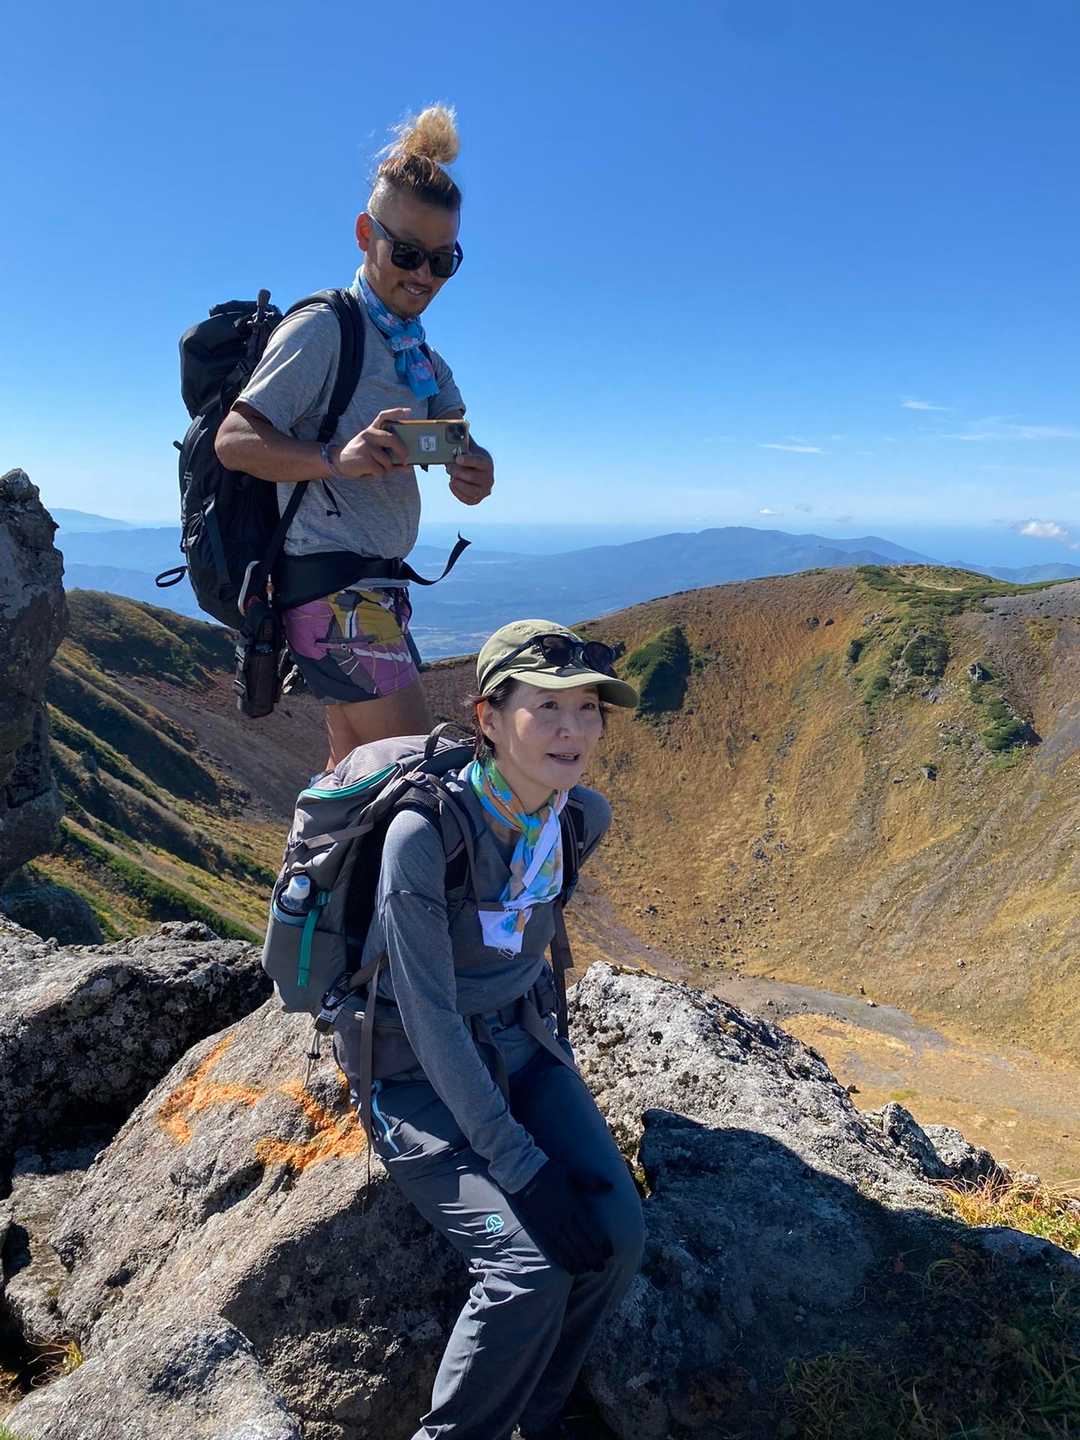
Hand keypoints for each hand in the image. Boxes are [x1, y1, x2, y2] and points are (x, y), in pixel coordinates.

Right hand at [332, 407, 411, 478]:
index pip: (383, 416)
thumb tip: (409, 467)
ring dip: (386, 468)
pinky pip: (380, 469)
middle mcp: (369, 434)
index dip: (396, 412)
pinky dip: (379, 474)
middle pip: (392, 439)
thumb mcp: (374, 451)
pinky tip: (370, 471)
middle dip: (402, 451)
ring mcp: (366, 445)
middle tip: (405, 459)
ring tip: (378, 468)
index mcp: (372, 430)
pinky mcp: (364, 458)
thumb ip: (391, 456)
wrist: (339, 462)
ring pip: (387, 460)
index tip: (409, 411)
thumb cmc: (362, 457)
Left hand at [447, 443, 493, 505]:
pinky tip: (452, 483)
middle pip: (472, 476)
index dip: (468, 460)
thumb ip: (463, 440)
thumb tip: (455, 427)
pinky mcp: (477, 500)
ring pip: (470, 490)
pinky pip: (466, 498)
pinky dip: (457, 492)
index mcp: (487, 464)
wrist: (478, 473)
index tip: (457, 458)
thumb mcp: (470, 449)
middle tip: (448, 467)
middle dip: (458, 472)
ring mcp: (484, 491)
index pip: (479, 462)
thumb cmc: (471, 458)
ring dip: (457, 483)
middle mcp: (489, 479)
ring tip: (451, 476)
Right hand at [513, 1160, 613, 1274]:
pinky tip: (570, 1269)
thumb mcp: (572, 1172)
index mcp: (574, 1204)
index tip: (609, 1253)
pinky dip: (563, 1261)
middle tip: (602, 1268)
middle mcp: (563, 1218)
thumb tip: (610, 1186)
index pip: (591, 1230)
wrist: (520, 1171)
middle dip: (593, 1257)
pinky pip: (552, 1250)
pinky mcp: (539, 1230)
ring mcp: (550, 1225)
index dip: (601, 1244)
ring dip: (580, 1262)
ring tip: (588, 1270)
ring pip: (568, 1250)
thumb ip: (591, 1182)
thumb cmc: (548, 1170)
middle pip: (582, 1244)